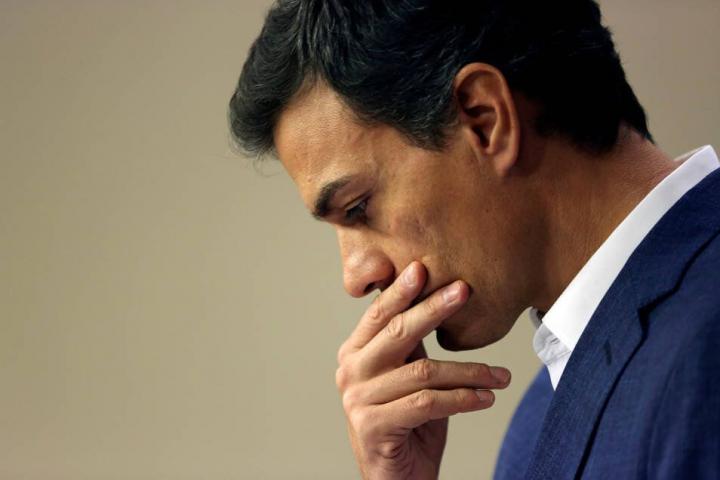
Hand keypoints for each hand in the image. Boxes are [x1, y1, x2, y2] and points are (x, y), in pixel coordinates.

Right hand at [335, 261, 510, 479]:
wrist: (394, 479)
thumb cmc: (406, 425)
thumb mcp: (408, 377)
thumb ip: (411, 347)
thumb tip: (435, 302)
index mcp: (354, 353)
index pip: (379, 315)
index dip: (401, 291)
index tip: (423, 268)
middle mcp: (350, 372)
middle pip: (398, 333)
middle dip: (434, 309)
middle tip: (463, 290)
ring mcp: (357, 399)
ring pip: (423, 372)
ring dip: (469, 371)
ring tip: (499, 375)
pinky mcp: (372, 426)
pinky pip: (427, 403)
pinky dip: (463, 399)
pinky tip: (485, 398)